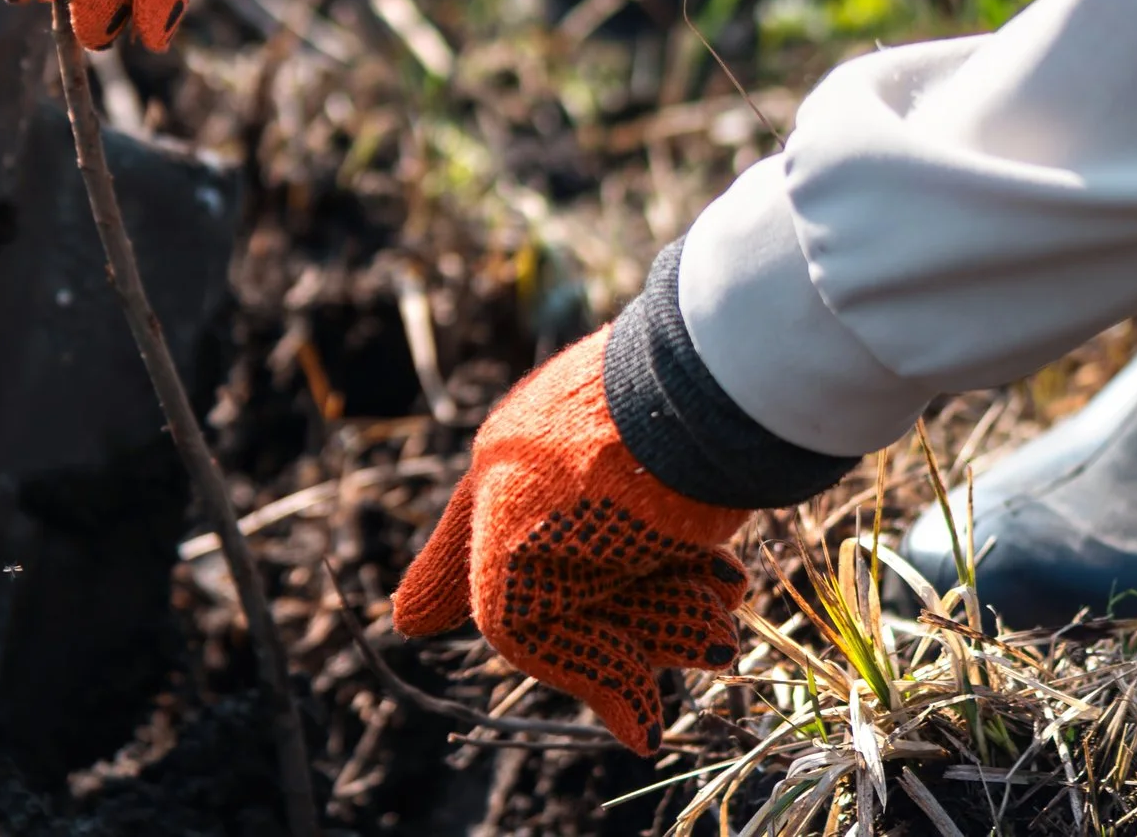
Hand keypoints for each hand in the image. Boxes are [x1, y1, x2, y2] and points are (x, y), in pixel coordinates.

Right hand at [390, 330, 751, 753]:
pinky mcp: (694, 479)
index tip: (413, 621)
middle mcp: (559, 489)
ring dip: (675, 627)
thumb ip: (538, 648)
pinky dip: (710, 588)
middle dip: (625, 642)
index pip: (460, 561)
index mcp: (498, 487)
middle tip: (678, 660)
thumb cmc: (579, 485)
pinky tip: (723, 585)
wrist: (686, 404)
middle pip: (576, 600)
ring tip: (712, 633)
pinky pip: (694, 559)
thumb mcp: (512, 580)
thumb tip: (638, 733)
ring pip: (644, 590)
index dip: (437, 590)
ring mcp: (630, 483)